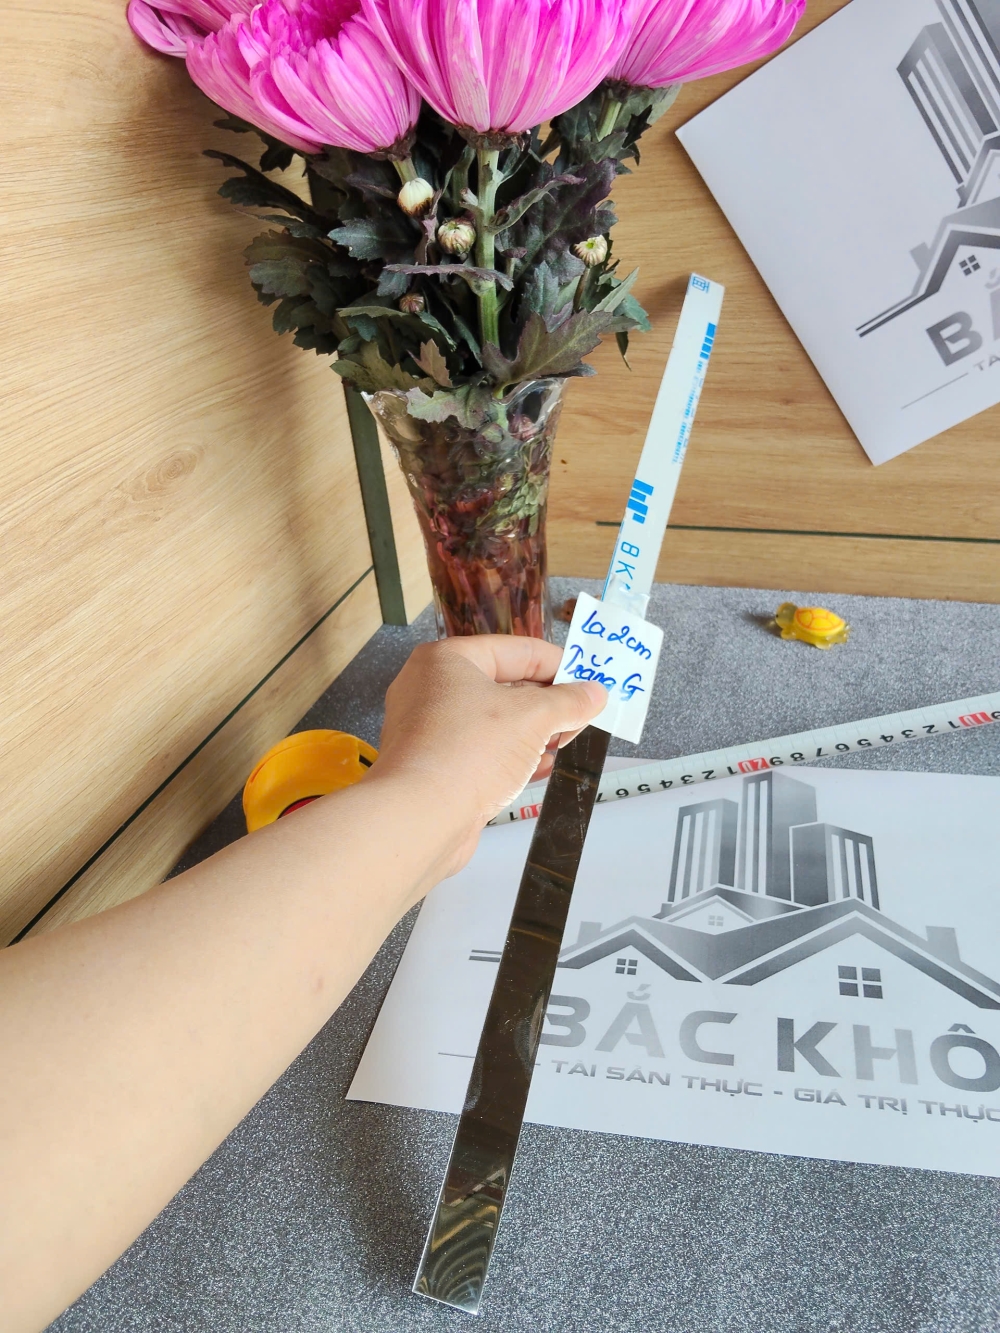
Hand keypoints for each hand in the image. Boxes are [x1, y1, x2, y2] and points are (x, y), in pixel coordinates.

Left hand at [371, 636, 606, 873]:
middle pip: (504, 685)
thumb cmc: (469, 753)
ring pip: (493, 722)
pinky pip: (481, 752)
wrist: (419, 820)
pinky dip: (511, 757)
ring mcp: (429, 730)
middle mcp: (432, 689)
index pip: (516, 650)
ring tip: (563, 742)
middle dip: (547, 702)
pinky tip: (539, 768)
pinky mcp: (434, 767)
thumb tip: (595, 694)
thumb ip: (568, 702)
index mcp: (448, 660)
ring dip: (532, 732)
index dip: (558, 664)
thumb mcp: (532, 718)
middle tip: (581, 715)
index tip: (589, 681)